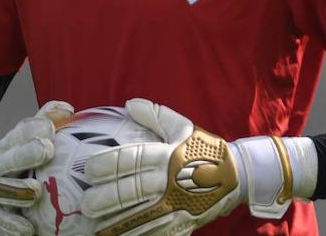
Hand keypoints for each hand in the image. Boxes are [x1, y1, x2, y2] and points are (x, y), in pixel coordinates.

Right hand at [0, 100, 75, 234]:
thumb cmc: (19, 154)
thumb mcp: (27, 134)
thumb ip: (47, 119)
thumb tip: (68, 109)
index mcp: (9, 144)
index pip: (19, 132)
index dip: (33, 129)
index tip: (50, 128)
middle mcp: (0, 164)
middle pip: (10, 158)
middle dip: (27, 153)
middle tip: (46, 150)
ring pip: (4, 189)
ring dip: (20, 189)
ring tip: (36, 190)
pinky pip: (4, 218)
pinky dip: (15, 223)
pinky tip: (29, 228)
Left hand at [80, 98, 241, 235]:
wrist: (239, 176)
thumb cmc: (205, 149)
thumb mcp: (184, 127)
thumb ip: (155, 115)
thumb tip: (129, 103)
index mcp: (168, 156)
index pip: (133, 159)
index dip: (109, 164)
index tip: (89, 171)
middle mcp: (170, 182)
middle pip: (133, 191)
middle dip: (107, 198)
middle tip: (86, 204)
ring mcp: (177, 206)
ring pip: (142, 217)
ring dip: (117, 223)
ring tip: (95, 227)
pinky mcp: (184, 224)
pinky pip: (158, 234)